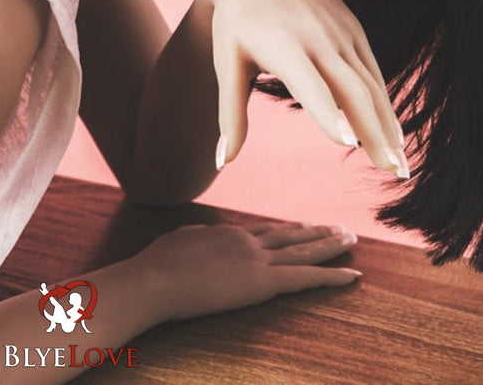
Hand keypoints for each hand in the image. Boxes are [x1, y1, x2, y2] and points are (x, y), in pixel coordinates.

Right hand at [137, 221, 360, 321]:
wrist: (155, 279)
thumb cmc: (158, 265)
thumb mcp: (180, 241)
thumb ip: (198, 237)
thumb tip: (203, 235)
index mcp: (228, 233)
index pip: (266, 231)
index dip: (288, 230)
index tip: (304, 226)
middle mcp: (248, 241)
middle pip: (291, 235)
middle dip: (317, 232)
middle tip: (340, 227)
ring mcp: (257, 259)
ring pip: (304, 251)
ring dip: (330, 245)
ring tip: (350, 240)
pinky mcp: (263, 281)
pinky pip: (306, 278)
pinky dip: (332, 276)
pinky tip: (352, 275)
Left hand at [201, 0, 406, 176]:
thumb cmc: (235, 24)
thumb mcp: (226, 63)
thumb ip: (229, 113)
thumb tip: (220, 162)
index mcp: (283, 46)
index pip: (310, 84)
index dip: (328, 112)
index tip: (347, 143)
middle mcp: (318, 38)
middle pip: (353, 90)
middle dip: (375, 132)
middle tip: (392, 172)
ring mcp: (341, 31)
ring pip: (370, 83)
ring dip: (388, 124)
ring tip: (400, 164)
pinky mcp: (353, 27)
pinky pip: (373, 69)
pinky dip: (385, 102)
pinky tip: (393, 132)